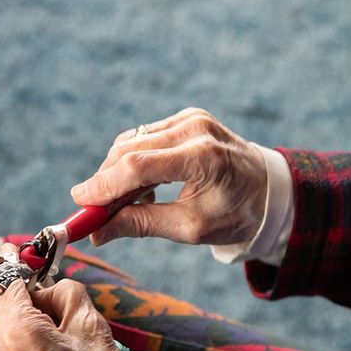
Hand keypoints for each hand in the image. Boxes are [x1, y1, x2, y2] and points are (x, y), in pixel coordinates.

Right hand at [70, 108, 266, 246]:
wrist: (269, 191)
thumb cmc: (235, 214)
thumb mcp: (192, 228)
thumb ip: (143, 224)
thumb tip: (97, 233)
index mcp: (203, 157)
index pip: (138, 166)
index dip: (104, 185)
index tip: (80, 202)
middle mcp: (196, 128)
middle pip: (129, 149)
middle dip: (105, 181)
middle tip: (92, 212)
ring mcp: (192, 118)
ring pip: (133, 141)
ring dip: (118, 172)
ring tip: (122, 205)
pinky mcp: (188, 117)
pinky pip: (146, 137)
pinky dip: (135, 162)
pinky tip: (142, 189)